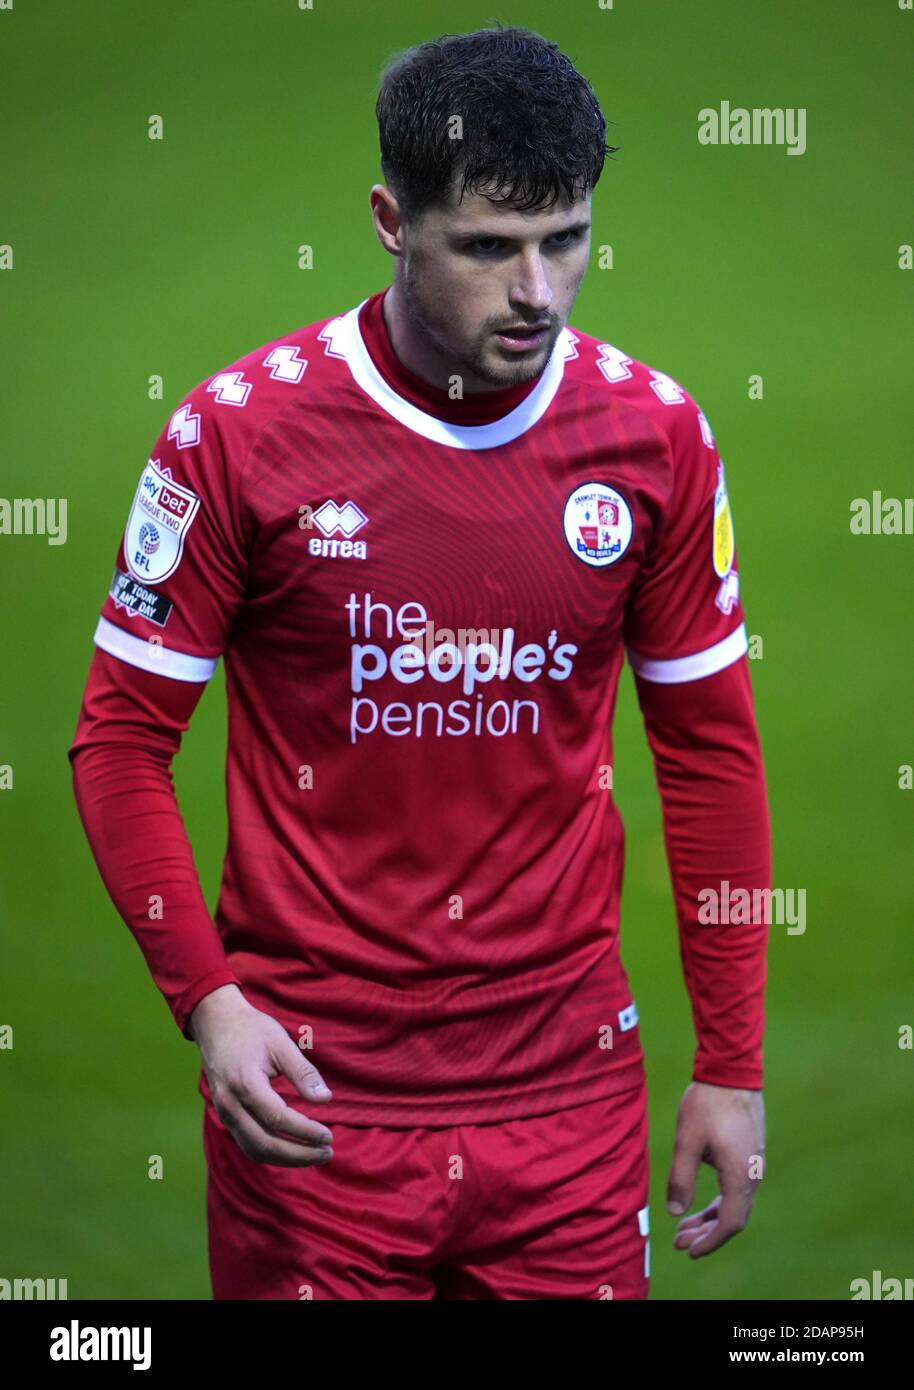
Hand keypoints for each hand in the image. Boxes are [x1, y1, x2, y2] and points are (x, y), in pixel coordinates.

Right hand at [188, 984, 333, 1167]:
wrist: (216, 1024)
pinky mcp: (225, 1116)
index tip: (328, 1136)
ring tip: (315, 1155)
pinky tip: (294, 1148)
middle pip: (264, 1144)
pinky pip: (248, 1144)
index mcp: (245, 1083)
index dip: (305, 1132)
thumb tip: (326, 1099)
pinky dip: (272, 1152)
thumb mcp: (281, 1043)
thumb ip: (303, 1072)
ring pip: (255, 1150)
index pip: (278, 1119)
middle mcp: (230, 1104)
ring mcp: (224, 1112)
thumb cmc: (251, 1030)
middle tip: (327, 1153)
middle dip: (298, 1154)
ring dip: (286, 1159)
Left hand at [666, 1081, 764, 1257]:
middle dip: (706, 1233)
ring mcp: (754, 1164)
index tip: (689, 1251)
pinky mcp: (750, 1153)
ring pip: (735, 1202)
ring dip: (710, 1217)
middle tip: (679, 1243)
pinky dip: (718, 1200)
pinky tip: (697, 1201)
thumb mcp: (687, 1142)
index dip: (710, 1242)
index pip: (730, 1223)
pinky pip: (736, 1188)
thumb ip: (680, 1179)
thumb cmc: (708, 1104)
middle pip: (733, 1217)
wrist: (731, 1071)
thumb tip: (674, 1213)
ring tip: (684, 1226)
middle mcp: (753, 1174)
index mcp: (740, 1176)